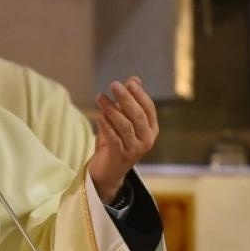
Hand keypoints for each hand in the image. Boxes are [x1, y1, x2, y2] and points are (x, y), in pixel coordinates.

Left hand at [88, 76, 157, 203]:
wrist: (108, 171)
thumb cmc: (116, 141)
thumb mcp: (123, 120)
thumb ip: (129, 101)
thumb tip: (134, 79)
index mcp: (151, 129)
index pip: (148, 108)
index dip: (139, 94)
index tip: (128, 82)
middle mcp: (147, 140)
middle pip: (137, 115)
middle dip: (125, 98)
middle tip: (113, 85)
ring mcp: (135, 150)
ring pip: (125, 125)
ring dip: (112, 109)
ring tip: (99, 97)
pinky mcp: (121, 156)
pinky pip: (113, 137)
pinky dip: (105, 125)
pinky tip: (98, 114)